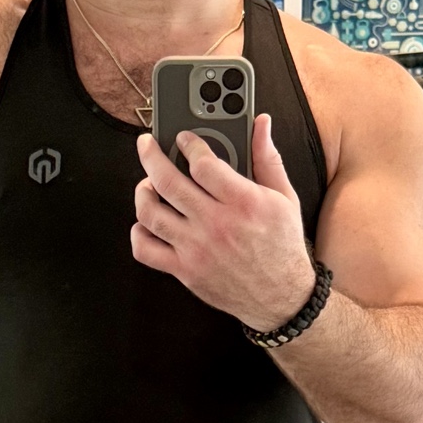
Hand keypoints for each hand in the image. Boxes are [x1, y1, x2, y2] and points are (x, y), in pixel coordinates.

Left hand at [132, 114, 315, 333]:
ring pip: (151, 213)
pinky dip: (138, 233)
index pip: (203, 164)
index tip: (183, 138)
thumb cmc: (282, 246)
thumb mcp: (284, 197)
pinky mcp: (185, 271)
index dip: (189, 144)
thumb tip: (261, 123)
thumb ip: (267, 158)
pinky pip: (146, 250)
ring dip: (142, 192)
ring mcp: (197, 249)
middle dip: (151, 156)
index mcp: (243, 202)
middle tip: (146, 145)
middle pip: (169, 182)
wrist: (281, 298)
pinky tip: (145, 222)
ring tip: (147, 183)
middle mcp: (216, 224)